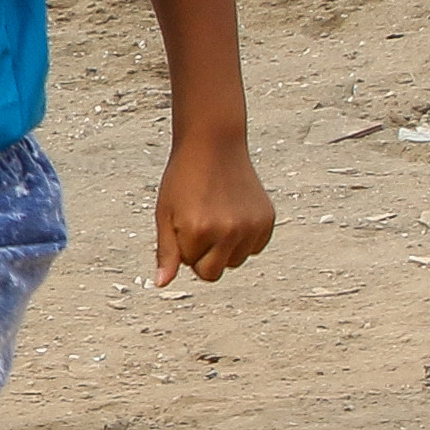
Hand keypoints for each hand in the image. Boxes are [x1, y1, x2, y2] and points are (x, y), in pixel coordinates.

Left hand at [153, 132, 275, 286]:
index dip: (185, 249)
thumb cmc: (183, 179)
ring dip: (224, 248)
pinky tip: (234, 213)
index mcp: (198, 231)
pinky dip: (244, 239)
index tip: (184, 224)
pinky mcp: (267, 220)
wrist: (213, 145)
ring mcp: (251, 227)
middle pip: (215, 272)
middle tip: (199, 225)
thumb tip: (161, 284)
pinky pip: (254, 248)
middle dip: (204, 256)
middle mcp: (228, 232)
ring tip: (216, 216)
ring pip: (235, 261)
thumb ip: (166, 252)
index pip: (192, 267)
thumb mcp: (165, 214)